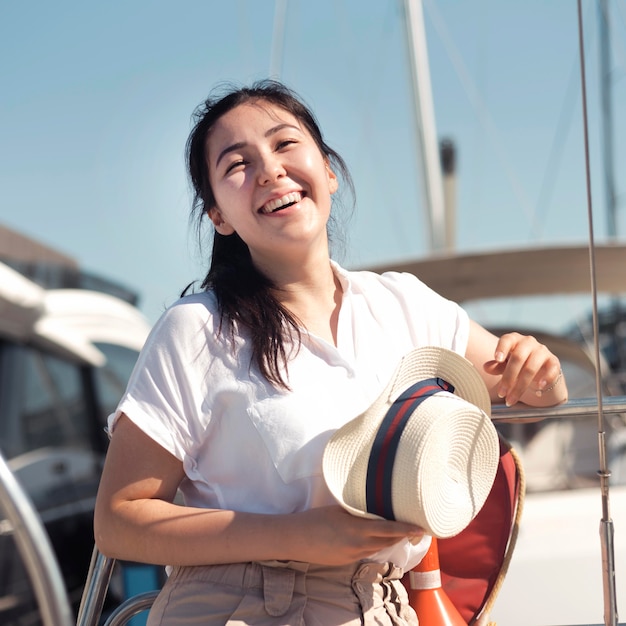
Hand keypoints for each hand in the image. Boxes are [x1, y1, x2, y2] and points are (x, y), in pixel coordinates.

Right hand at [288, 505, 423, 565]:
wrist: (296, 539)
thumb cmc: (315, 519)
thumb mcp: (339, 510)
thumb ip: (358, 511)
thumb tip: (374, 508)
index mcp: (356, 529)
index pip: (388, 530)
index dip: (406, 529)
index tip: (421, 528)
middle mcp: (358, 544)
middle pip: (388, 541)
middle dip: (403, 534)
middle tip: (416, 525)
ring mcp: (353, 555)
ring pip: (379, 547)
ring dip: (390, 539)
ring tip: (401, 529)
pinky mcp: (348, 562)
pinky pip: (367, 552)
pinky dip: (375, 544)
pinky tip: (375, 537)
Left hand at [483, 332, 565, 406]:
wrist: (539, 371)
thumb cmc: (516, 365)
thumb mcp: (504, 365)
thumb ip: (496, 366)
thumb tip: (486, 367)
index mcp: (514, 340)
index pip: (507, 339)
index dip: (502, 348)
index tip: (497, 359)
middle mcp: (528, 342)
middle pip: (518, 358)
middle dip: (508, 378)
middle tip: (501, 394)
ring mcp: (542, 351)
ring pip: (531, 368)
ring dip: (520, 386)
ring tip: (511, 400)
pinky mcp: (554, 362)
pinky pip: (552, 369)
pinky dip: (545, 379)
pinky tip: (539, 389)